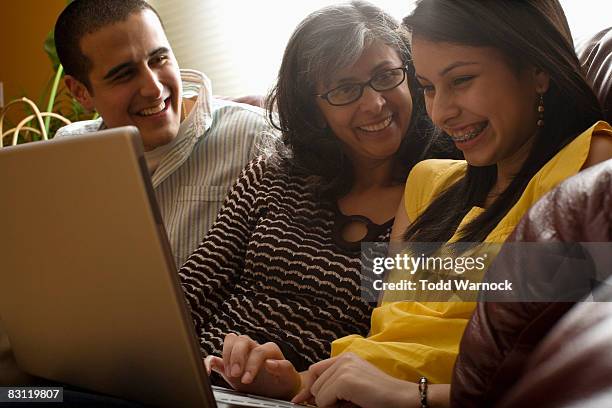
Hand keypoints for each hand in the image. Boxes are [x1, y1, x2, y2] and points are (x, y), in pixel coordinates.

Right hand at [204, 333, 300, 399]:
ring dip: (227, 356)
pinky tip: (208, 371)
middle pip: (241, 339)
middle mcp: (254, 348)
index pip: (257, 350)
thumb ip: (283, 368)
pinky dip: (209, 362)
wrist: (279, 389)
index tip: (247, 379)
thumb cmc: (285, 381)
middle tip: (236, 374)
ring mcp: (241, 355)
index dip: (251, 364)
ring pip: (230, 341)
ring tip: (230, 374)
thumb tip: (270, 362)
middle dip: (237, 356)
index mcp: (268, 350)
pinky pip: (216, 357)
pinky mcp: (230, 366)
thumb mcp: (288, 376)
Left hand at [294, 353, 417, 407]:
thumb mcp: (354, 387)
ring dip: (329, 404)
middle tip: (344, 404)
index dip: (308, 388)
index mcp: (346, 358)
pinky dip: (333, 407)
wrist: (402, 399)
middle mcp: (344, 358)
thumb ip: (335, 386)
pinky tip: (352, 404)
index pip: (316, 370)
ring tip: (351, 403)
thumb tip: (311, 397)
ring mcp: (344, 367)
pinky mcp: (345, 380)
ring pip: (318, 392)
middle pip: (314, 381)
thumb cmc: (381, 397)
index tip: (300, 400)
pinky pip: (323, 399)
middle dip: (322, 398)